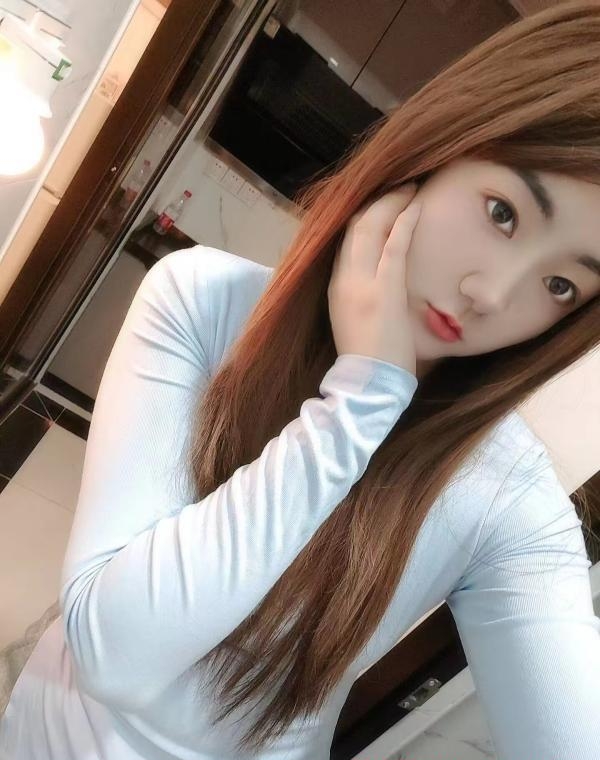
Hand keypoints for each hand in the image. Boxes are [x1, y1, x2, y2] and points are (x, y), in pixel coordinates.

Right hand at [327, 182, 421, 376]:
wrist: (368, 384)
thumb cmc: (368, 358)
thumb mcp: (352, 318)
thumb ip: (360, 293)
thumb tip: (378, 277)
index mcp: (336, 285)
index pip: (346, 238)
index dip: (364, 213)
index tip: (382, 200)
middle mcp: (343, 278)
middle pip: (356, 225)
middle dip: (379, 200)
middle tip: (401, 185)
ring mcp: (362, 282)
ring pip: (371, 226)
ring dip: (393, 202)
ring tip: (411, 187)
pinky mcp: (383, 289)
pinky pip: (394, 245)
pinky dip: (405, 221)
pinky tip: (417, 205)